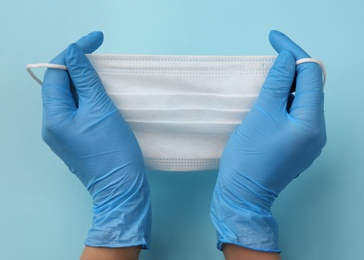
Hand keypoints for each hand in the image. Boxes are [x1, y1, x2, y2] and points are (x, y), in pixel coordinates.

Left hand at [41, 32, 150, 248]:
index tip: (96, 40)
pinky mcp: (74, 140)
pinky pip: (76, 111)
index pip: (56, 73)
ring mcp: (62, 134)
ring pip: (69, 98)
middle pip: (60, 85)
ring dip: (83, 82)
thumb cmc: (113, 150)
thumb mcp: (101, 109)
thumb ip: (85, 79)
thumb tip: (74, 51)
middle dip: (78, 66)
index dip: (74, 52)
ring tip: (102, 71)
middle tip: (100, 54)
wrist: (122, 188)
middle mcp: (51, 125)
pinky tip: (100, 93)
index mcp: (54, 116)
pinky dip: (87, 97)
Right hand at [210, 31, 325, 251]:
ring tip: (267, 76)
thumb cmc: (249, 157)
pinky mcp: (297, 146)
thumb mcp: (261, 115)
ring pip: (301, 102)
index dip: (293, 53)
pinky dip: (283, 102)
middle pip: (309, 88)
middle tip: (270, 55)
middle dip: (291, 68)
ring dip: (286, 85)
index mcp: (311, 122)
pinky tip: (269, 99)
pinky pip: (295, 115)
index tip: (274, 39)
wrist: (242, 194)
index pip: (310, 74)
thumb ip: (276, 84)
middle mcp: (317, 131)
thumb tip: (287, 59)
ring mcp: (308, 141)